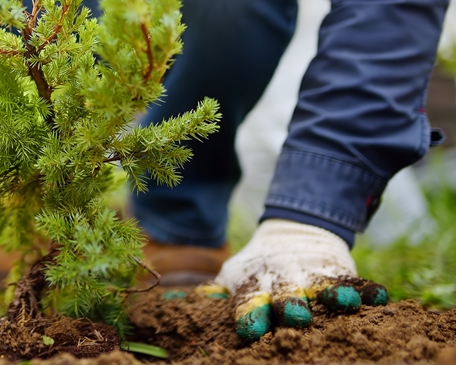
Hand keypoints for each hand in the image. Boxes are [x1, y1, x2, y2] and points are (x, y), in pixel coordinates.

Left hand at [201, 219, 387, 341]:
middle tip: (295, 317)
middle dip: (290, 307)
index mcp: (256, 287)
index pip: (250, 303)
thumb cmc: (258, 268)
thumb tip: (182, 304)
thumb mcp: (235, 276)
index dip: (250, 315)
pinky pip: (355, 282)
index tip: (249, 328)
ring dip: (333, 296)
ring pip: (323, 289)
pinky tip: (379, 296)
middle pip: (286, 297)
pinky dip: (367, 290)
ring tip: (343, 303)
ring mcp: (313, 277)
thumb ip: (215, 293)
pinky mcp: (339, 273)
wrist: (292, 232)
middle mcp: (284, 284)